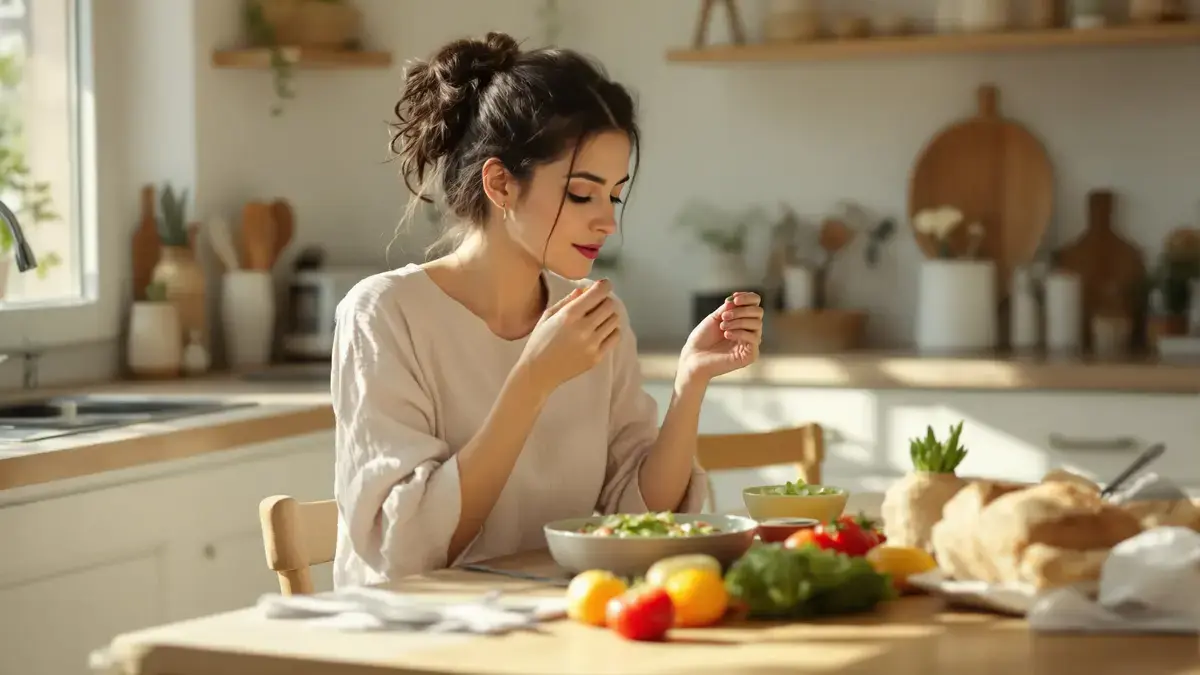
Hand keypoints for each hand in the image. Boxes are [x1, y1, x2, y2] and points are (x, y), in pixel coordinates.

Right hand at [516, 279, 620, 395]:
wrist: (538, 373)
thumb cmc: (539, 341)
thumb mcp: (548, 316)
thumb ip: (567, 301)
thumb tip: (584, 290)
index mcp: (569, 315)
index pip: (598, 293)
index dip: (604, 286)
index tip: (604, 285)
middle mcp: (583, 328)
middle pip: (610, 305)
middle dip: (605, 300)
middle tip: (598, 304)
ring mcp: (592, 344)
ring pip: (614, 320)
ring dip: (609, 315)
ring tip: (598, 319)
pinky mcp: (597, 357)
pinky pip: (615, 337)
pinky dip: (611, 330)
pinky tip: (601, 331)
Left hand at [679, 291, 762, 381]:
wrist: (693, 358)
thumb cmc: (702, 338)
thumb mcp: (715, 317)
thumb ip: (728, 308)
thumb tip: (736, 299)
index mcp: (742, 320)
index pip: (755, 304)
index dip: (748, 297)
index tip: (734, 298)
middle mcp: (749, 331)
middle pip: (758, 312)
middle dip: (741, 310)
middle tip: (724, 317)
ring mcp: (750, 344)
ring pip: (757, 324)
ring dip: (738, 321)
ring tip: (722, 327)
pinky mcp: (750, 356)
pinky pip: (754, 338)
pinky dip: (740, 333)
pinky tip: (726, 334)